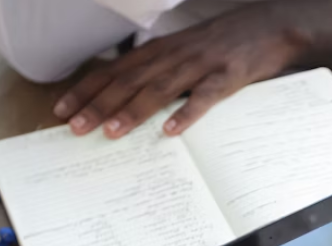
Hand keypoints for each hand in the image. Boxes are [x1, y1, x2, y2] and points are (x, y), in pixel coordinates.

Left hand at [54, 4, 301, 137]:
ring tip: (111, 132)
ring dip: (133, 111)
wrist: (269, 27)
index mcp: (160, 51)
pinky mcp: (227, 77)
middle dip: (99, 104)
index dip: (87, 90)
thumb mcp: (184, 51)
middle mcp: (174, 56)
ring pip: (160, 89)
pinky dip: (187, 113)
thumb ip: (158, 70)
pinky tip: (171, 132)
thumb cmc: (224, 43)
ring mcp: (200, 66)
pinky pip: (205, 98)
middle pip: (129, 81)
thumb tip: (126, 94)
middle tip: (74, 127)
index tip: (61, 109)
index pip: (114, 71)